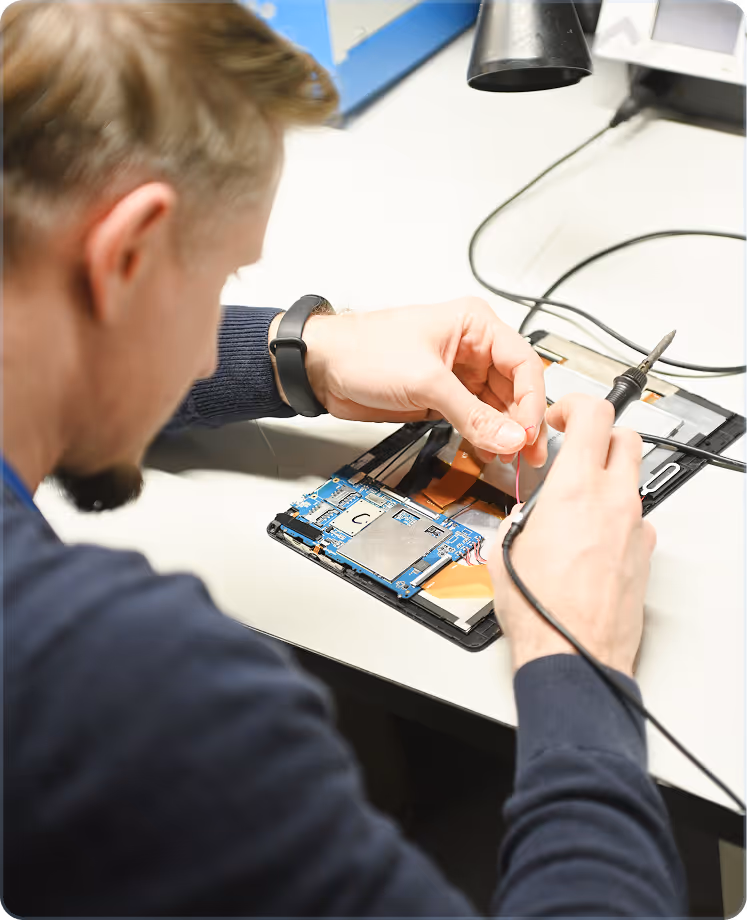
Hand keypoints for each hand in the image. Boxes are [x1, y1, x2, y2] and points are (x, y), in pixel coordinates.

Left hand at [275, 298, 546, 465]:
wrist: (322, 368)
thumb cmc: (363, 350)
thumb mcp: (426, 381)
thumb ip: (472, 413)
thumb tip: (511, 437)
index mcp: (475, 325)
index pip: (523, 363)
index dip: (532, 401)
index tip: (530, 433)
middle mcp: (471, 348)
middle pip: (515, 388)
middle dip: (522, 422)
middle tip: (528, 454)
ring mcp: (458, 375)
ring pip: (497, 407)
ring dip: (504, 433)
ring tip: (509, 458)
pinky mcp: (442, 398)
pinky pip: (474, 419)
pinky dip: (483, 437)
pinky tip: (488, 451)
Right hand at [488, 394, 655, 676]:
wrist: (573, 651)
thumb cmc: (540, 609)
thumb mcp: (507, 549)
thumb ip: (520, 519)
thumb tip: (522, 518)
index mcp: (574, 491)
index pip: (594, 416)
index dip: (576, 405)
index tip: (561, 416)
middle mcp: (613, 502)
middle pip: (626, 438)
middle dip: (602, 434)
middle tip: (579, 446)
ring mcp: (634, 528)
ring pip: (632, 480)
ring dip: (608, 477)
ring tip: (579, 500)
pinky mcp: (645, 554)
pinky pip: (636, 519)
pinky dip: (618, 517)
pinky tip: (593, 539)